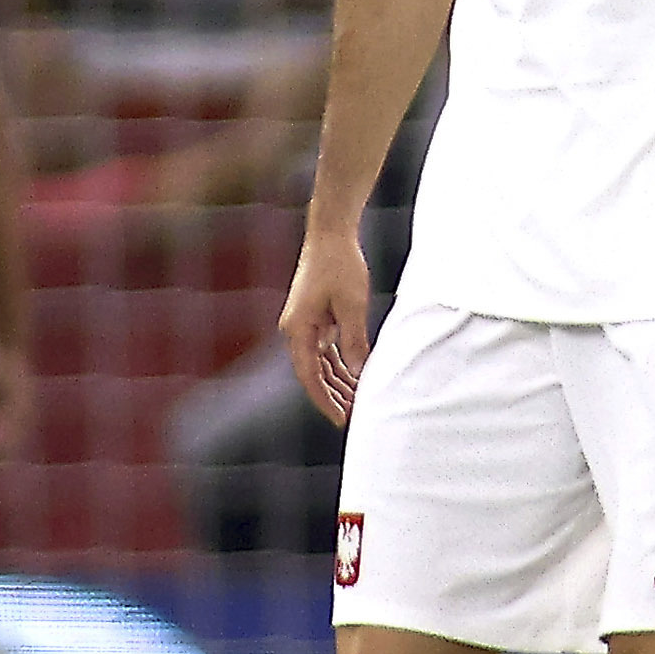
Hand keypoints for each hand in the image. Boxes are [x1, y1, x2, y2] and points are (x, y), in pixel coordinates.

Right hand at [282, 225, 379, 424]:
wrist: (330, 234)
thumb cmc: (340, 265)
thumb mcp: (352, 305)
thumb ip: (353, 341)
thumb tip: (358, 374)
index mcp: (298, 328)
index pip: (309, 375)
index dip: (324, 400)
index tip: (341, 419)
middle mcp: (296, 329)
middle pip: (313, 372)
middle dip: (334, 395)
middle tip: (355, 416)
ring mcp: (304, 324)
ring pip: (320, 362)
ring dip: (338, 380)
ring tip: (357, 401)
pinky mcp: (315, 317)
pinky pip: (325, 348)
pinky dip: (339, 362)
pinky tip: (355, 376)